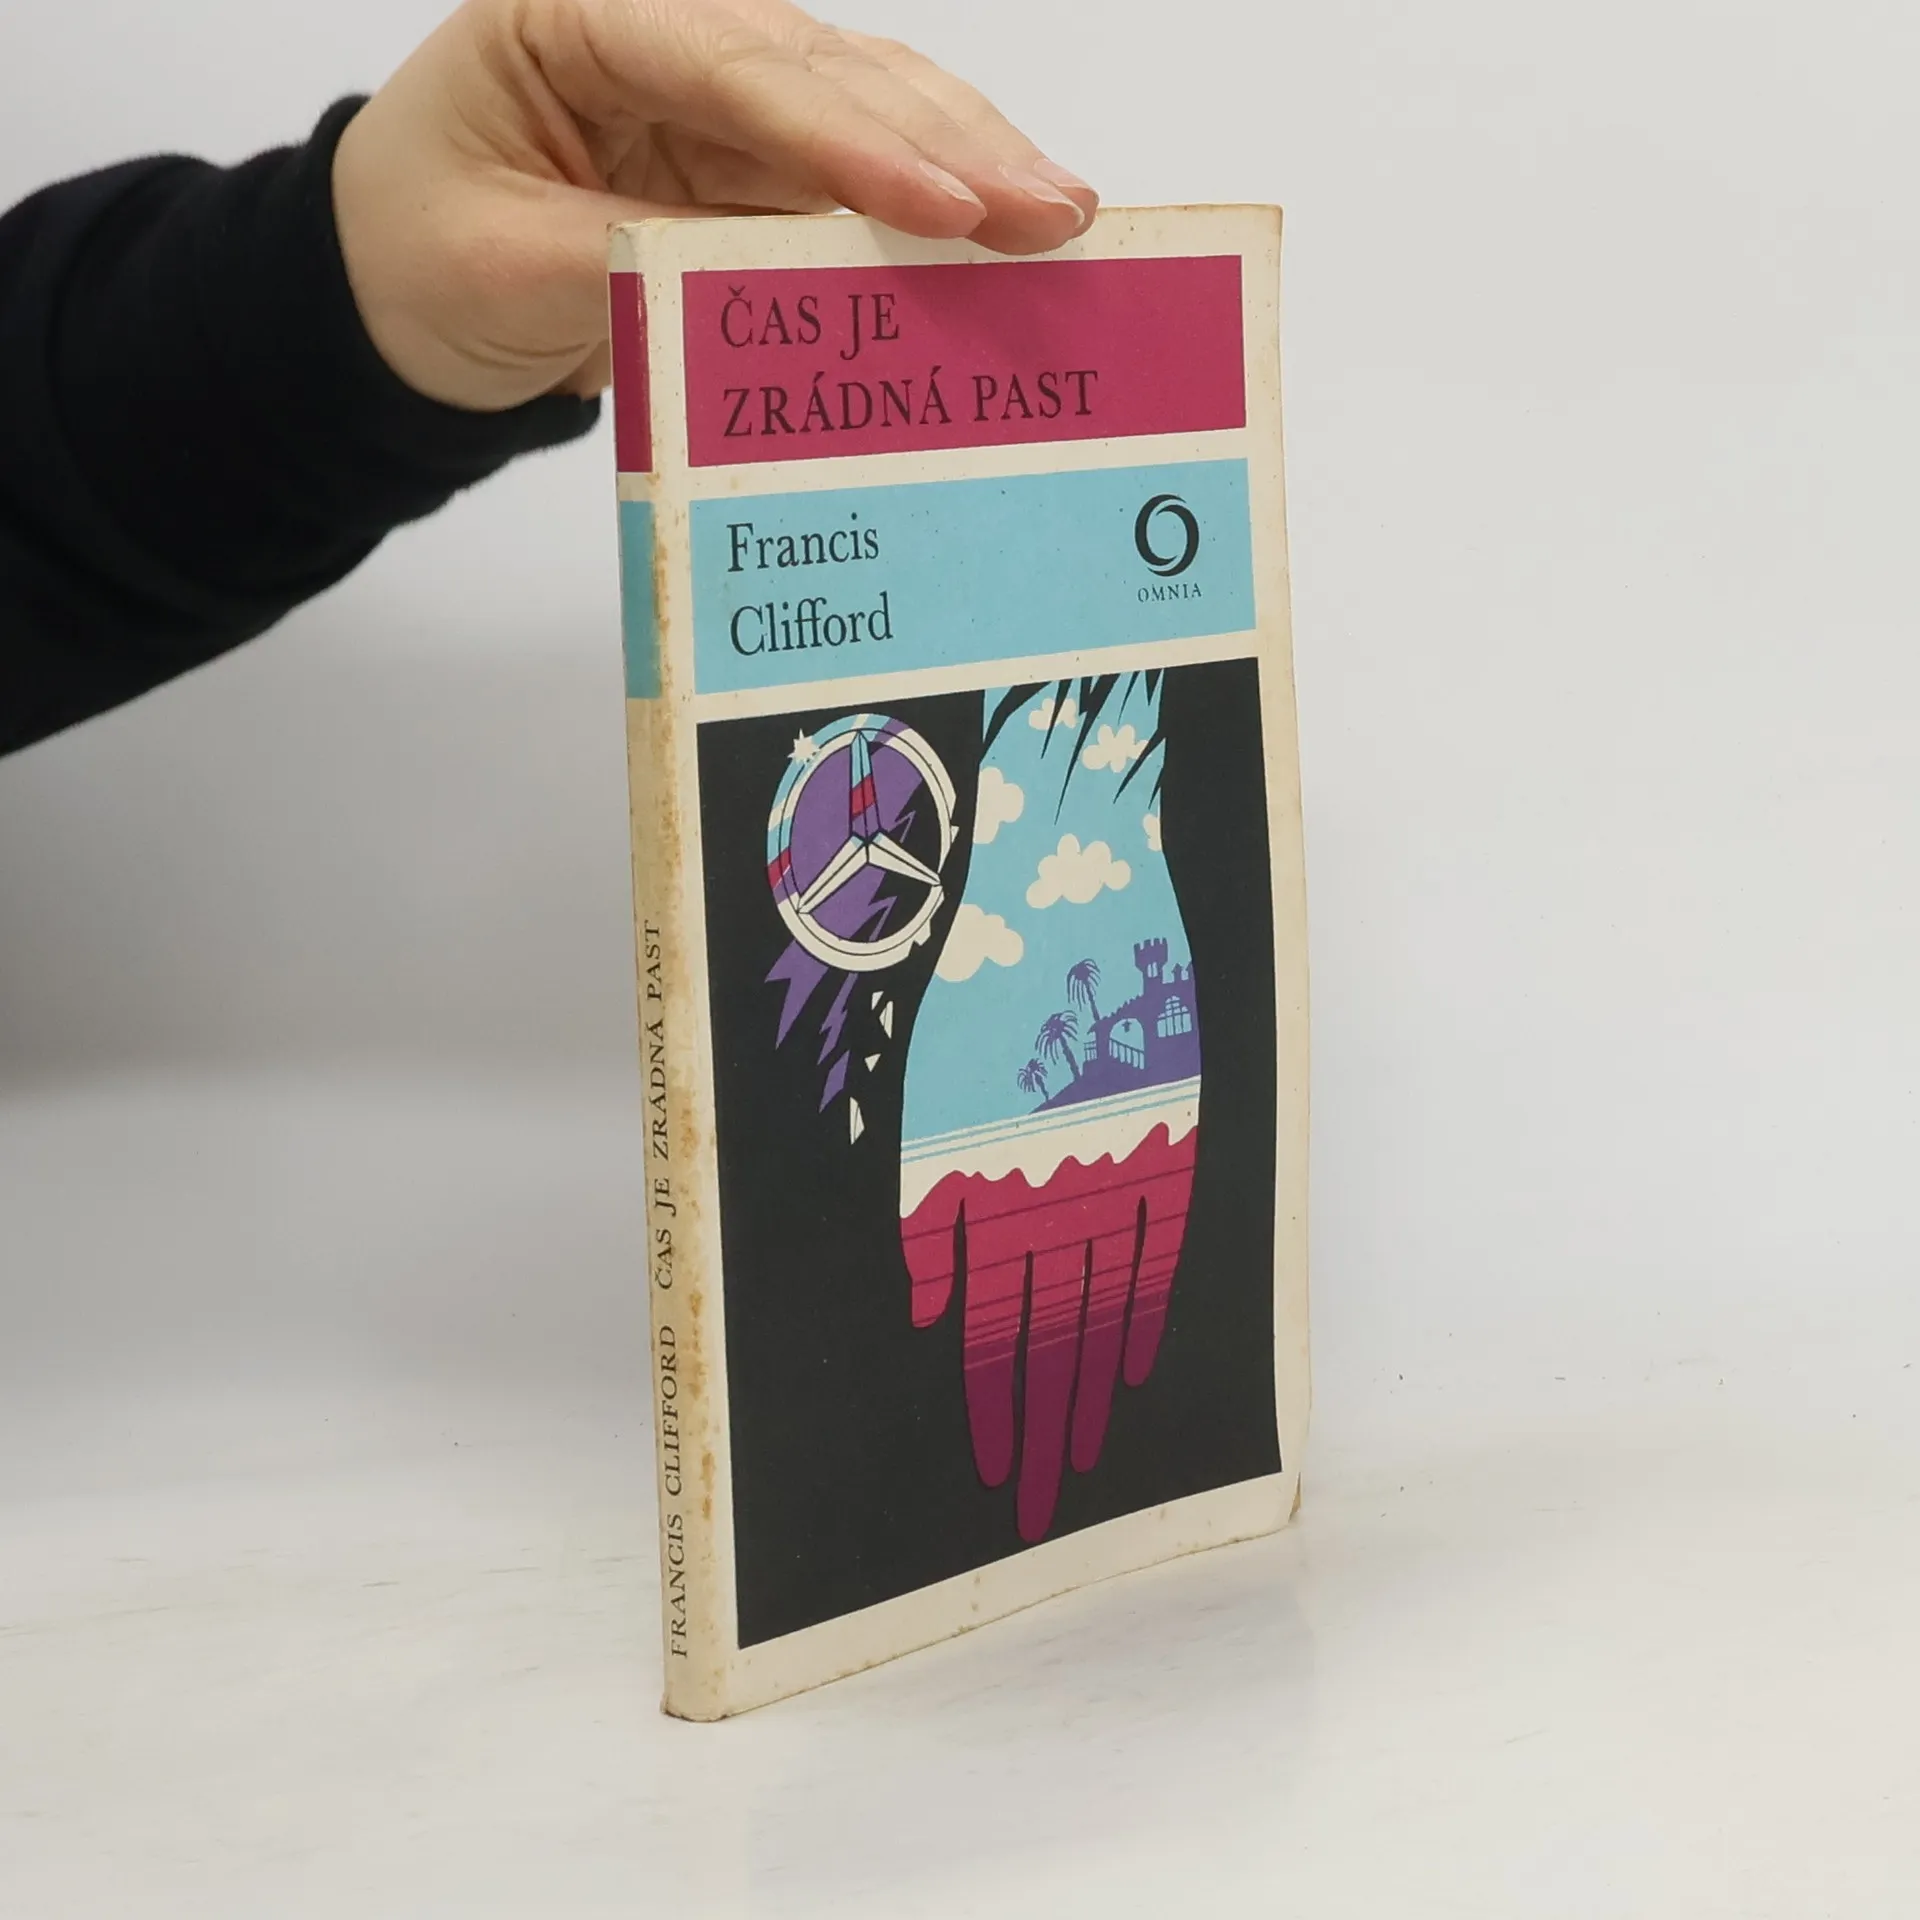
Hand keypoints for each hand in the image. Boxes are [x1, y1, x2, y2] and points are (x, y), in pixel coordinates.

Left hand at [331, 0, 1097, 411]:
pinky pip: (855, 180)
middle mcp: (666, 33)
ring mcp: (720, 97)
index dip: (847, 140)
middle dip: (949, 145)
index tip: (945, 211)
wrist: (397, 286)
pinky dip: (933, 211)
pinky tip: (1005, 234)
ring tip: (1062, 217)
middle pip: (829, 71)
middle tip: (1051, 212)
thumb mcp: (501, 267)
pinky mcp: (752, 162)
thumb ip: (631, 267)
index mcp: (582, 18)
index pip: (732, 65)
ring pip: (867, 109)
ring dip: (968, 163)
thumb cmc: (419, 251)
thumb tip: (771, 292)